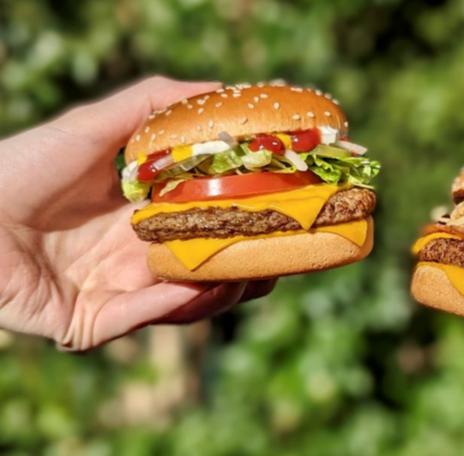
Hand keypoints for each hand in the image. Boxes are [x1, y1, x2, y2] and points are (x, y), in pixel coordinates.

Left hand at [0, 76, 274, 349]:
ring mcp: (117, 293)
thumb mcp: (94, 127)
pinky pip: (142, 318)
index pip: (210, 225)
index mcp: (143, 218)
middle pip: (209, 269)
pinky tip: (203, 285)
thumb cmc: (21, 164)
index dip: (250, 220)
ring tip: (253, 272)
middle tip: (285, 253)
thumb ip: (153, 105)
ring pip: (186, 302)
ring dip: (223, 288)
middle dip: (252, 266)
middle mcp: (136, 258)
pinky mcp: (91, 325)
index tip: (288, 206)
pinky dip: (174, 304)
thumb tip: (221, 88)